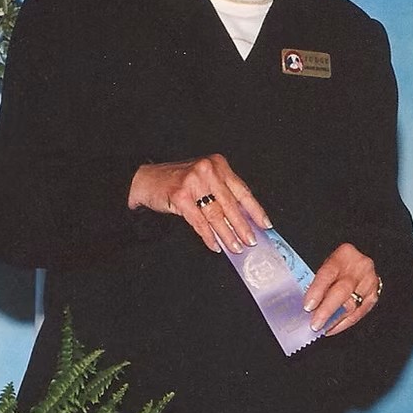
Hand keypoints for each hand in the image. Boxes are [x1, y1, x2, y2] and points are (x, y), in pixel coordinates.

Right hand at [128, 154, 269, 252]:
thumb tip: (245, 220)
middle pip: (231, 204)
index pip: (242, 190)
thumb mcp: (205, 180)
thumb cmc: (178, 181)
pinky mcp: (181, 197)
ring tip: (236, 247)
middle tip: (251, 241)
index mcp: (218, 165)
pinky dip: (208, 236)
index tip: (265, 224)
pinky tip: (216, 245)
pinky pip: (199, 222)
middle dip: (243, 226)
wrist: (146, 180)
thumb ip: (223, 194)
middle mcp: (207, 170)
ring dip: (228, 234)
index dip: (255, 210)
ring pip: (216, 215)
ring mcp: (193, 182)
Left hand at [302, 243, 381, 336]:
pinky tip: (332, 328)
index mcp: (344, 255)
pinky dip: (344, 323)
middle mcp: (360, 267)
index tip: (308, 306)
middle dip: (327, 310)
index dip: (317, 291)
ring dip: (334, 320)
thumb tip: (306, 305)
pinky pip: (359, 314)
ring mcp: (369, 281)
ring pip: (352, 306)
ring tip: (322, 328)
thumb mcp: (326, 265)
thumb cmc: (338, 265)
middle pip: (343, 291)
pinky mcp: (374, 295)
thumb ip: (317, 281)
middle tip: (315, 324)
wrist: (358, 263)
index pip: (328, 273)